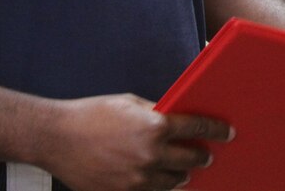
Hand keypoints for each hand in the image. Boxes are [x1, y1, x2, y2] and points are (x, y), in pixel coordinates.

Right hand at [41, 94, 232, 190]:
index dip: (216, 130)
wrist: (56, 138)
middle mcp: (150, 155)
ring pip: (174, 181)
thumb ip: (157, 112)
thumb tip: (178, 118)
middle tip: (207, 154)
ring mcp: (137, 179)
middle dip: (202, 156)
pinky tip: (160, 177)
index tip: (228, 133)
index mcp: (154, 126)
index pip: (197, 128)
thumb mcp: (129, 103)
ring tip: (184, 168)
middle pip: (191, 160)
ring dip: (182, 174)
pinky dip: (159, 184)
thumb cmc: (92, 114)